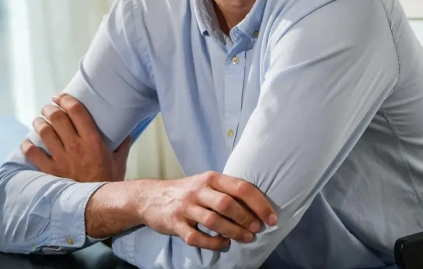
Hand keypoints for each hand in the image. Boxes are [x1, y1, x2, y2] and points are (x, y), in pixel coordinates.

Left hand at [21, 94, 132, 182]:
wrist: (99, 203)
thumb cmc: (110, 182)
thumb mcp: (120, 160)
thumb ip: (123, 144)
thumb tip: (127, 133)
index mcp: (93, 140)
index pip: (77, 111)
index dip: (66, 100)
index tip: (61, 96)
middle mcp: (76, 146)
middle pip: (57, 118)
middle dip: (50, 109)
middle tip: (48, 107)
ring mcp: (62, 158)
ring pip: (44, 132)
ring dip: (39, 123)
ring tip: (38, 120)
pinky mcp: (51, 171)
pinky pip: (33, 154)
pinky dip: (28, 146)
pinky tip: (27, 142)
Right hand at [138, 172, 277, 249]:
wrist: (150, 197)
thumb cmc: (187, 191)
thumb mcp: (206, 183)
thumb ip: (227, 190)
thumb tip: (257, 206)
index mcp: (211, 178)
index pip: (241, 187)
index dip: (259, 203)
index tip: (272, 217)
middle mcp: (198, 190)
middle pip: (227, 204)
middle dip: (246, 218)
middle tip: (258, 229)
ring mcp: (185, 207)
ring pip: (213, 221)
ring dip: (233, 232)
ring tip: (247, 238)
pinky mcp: (175, 224)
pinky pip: (196, 237)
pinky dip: (212, 243)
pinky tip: (224, 244)